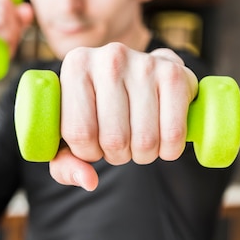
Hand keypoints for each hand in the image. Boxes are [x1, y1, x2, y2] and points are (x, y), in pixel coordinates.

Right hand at [0, 0, 33, 108]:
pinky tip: (3, 49)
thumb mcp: (5, 35)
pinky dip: (5, 39)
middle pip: (3, 6)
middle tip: (12, 44)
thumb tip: (28, 9)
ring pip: (1, 17)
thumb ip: (17, 20)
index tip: (14, 32)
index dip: (15, 15)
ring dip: (11, 35)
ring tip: (6, 49)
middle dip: (15, 26)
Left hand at [49, 43, 197, 190]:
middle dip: (117, 155)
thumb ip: (65, 163)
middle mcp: (110, 58)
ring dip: (143, 155)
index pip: (79, 133)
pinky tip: (162, 142)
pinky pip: (173, 134)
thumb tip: (89, 181)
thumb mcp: (70, 131)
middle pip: (114, 139)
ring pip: (145, 140)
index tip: (92, 145)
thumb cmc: (97, 107)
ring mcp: (144, 63)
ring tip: (137, 141)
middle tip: (118, 144)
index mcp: (76, 66)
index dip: (88, 153)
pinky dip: (169, 151)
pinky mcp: (174, 74)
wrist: (138, 72)